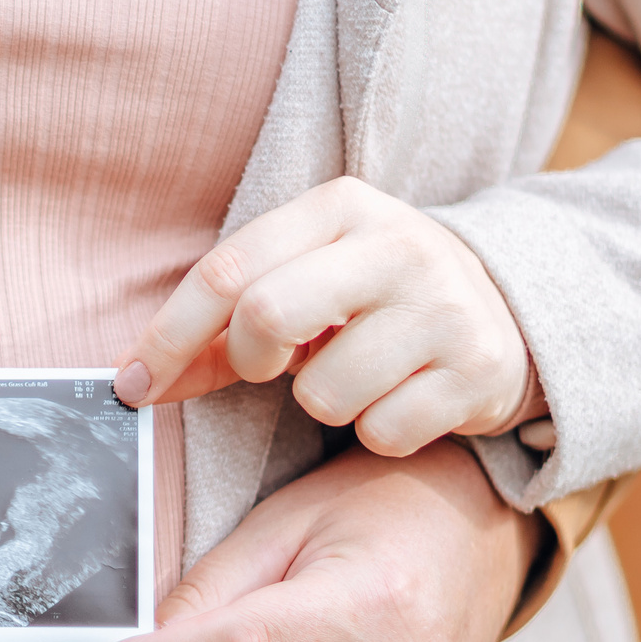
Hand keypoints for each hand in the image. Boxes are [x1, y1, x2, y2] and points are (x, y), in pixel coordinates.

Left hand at [111, 177, 533, 456]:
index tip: (133, 382)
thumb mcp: (307, 281)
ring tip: (358, 374)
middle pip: (268, 314)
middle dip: (252, 358)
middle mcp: (397, 247)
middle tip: (272, 368)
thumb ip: (225, 325)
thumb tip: (138, 381)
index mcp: (341, 207)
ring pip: (324, 392)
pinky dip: (376, 432)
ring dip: (324, 402)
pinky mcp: (476, 372)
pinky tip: (401, 397)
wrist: (507, 311)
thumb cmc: (374, 300)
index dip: (170, 333)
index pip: (229, 268)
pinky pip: (381, 433)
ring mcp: (444, 309)